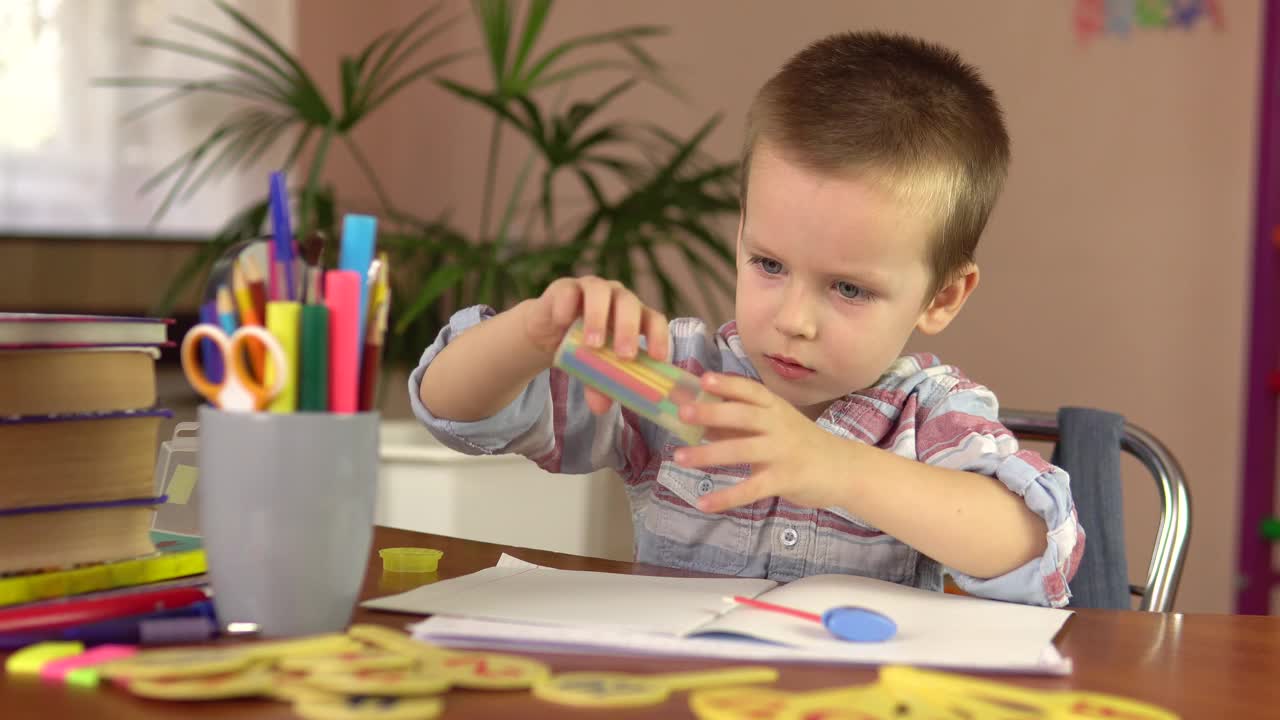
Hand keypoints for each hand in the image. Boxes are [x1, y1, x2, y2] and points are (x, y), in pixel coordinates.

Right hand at [523, 276, 669, 414]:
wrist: (548, 333)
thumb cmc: (583, 348)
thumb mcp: (593, 369)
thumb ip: (599, 384)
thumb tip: (601, 408)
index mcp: (634, 316)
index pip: (654, 320)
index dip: (659, 336)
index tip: (658, 358)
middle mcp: (616, 298)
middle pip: (629, 304)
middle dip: (628, 329)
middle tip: (624, 356)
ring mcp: (591, 289)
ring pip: (600, 292)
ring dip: (598, 317)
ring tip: (592, 344)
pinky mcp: (565, 288)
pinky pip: (569, 291)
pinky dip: (568, 305)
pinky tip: (563, 322)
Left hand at [673, 373, 845, 511]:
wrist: (844, 469)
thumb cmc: (802, 445)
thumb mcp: (775, 427)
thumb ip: (740, 425)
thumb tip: (701, 423)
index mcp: (776, 408)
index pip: (750, 390)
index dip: (727, 384)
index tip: (702, 380)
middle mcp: (779, 425)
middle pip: (743, 416)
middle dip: (712, 413)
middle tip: (682, 413)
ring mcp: (783, 452)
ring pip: (741, 450)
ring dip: (708, 454)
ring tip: (678, 458)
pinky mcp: (785, 479)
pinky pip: (751, 489)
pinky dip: (726, 497)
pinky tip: (703, 503)